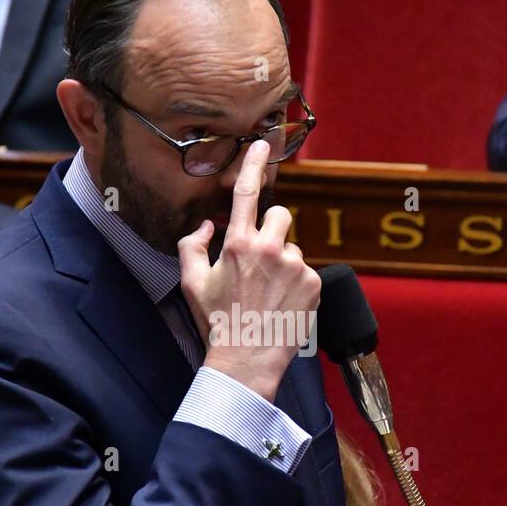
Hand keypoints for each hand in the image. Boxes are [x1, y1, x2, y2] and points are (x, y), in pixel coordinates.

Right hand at [178, 139, 319, 402]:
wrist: (246, 361)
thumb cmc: (217, 323)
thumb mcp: (192, 283)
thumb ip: (192, 245)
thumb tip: (208, 224)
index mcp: (238, 244)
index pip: (246, 192)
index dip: (253, 163)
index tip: (262, 144)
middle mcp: (270, 249)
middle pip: (279, 215)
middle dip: (271, 229)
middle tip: (260, 259)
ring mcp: (296, 266)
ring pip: (293, 246)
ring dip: (283, 261)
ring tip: (269, 293)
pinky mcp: (314, 283)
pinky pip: (307, 270)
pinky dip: (297, 283)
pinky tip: (282, 303)